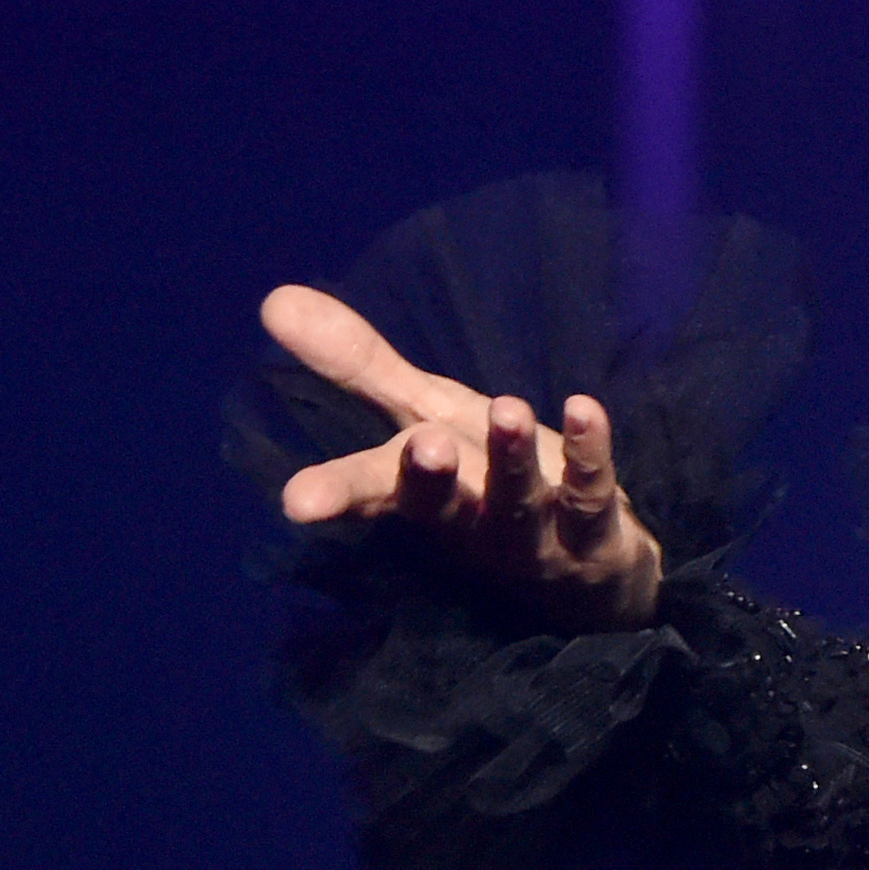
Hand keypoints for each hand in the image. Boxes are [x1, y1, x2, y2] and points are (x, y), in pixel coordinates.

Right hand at [261, 284, 664, 626]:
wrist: (587, 569)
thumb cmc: (488, 484)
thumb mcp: (425, 418)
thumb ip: (359, 368)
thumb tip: (273, 300)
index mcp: (419, 495)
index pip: (368, 495)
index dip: (334, 496)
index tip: (297, 501)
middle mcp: (470, 522)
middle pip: (441, 507)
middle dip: (428, 480)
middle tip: (424, 446)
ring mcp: (533, 536)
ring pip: (519, 503)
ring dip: (512, 460)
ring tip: (507, 409)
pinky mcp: (595, 531)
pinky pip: (592, 491)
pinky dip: (588, 453)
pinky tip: (584, 409)